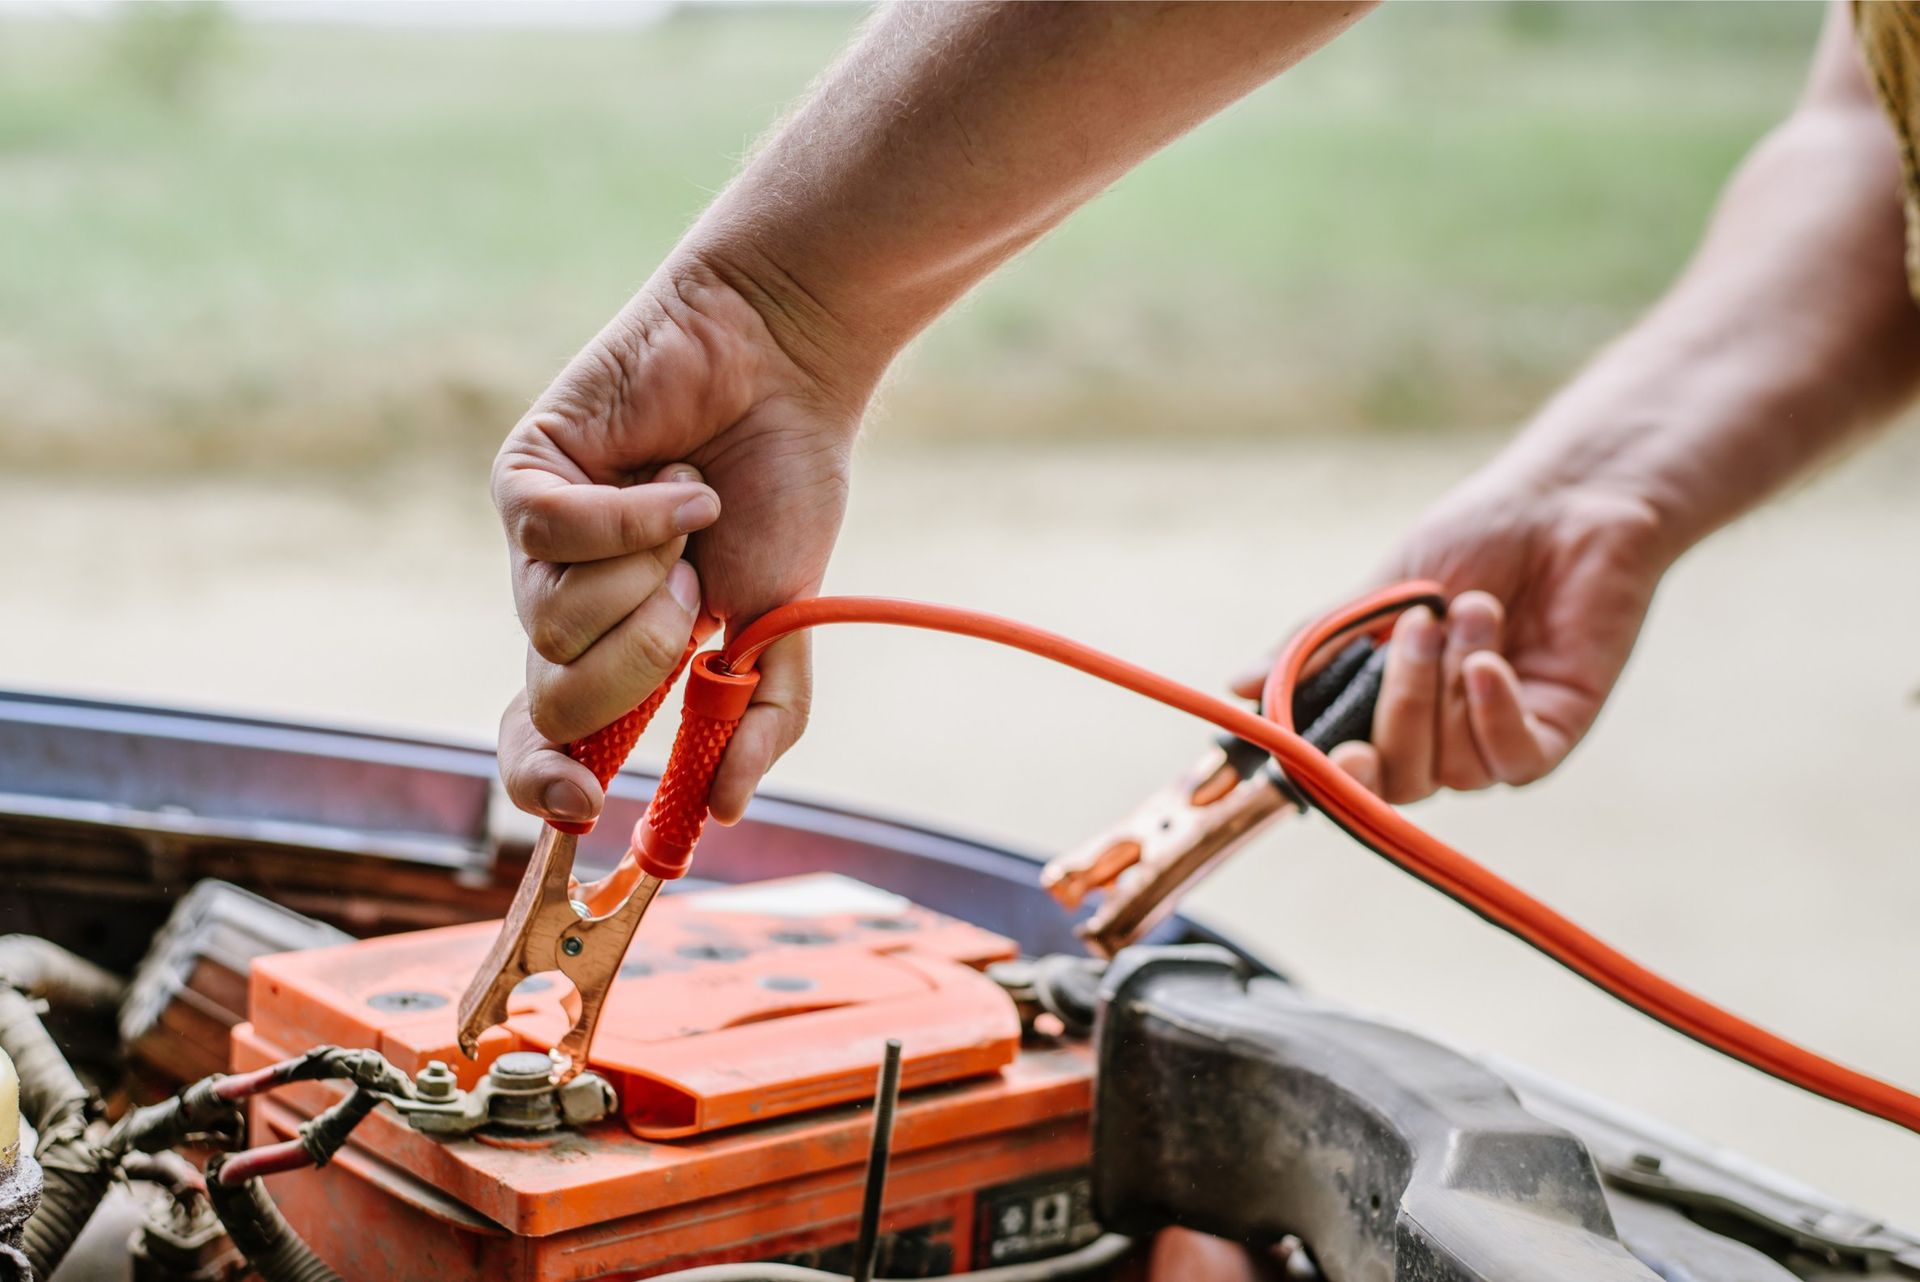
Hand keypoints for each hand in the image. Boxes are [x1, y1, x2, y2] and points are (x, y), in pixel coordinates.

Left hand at [493, 255, 867, 828]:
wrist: (784, 372)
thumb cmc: (782, 487)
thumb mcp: (783, 623)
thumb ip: (758, 716)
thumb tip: (720, 809)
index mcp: (617, 650)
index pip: (545, 740)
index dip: (548, 781)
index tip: (592, 803)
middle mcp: (567, 604)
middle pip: (556, 698)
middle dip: (642, 659)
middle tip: (693, 593)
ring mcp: (537, 543)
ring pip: (549, 620)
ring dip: (645, 575)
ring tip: (687, 514)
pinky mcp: (525, 474)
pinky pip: (552, 532)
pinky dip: (631, 518)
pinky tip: (677, 479)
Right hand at [1238, 475, 1670, 801]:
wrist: (1566, 500)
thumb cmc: (1477, 537)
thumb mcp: (1382, 592)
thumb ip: (1318, 645)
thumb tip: (1238, 685)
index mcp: (1390, 706)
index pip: (1353, 772)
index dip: (1340, 777)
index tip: (1337, 750)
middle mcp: (1441, 735)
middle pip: (1401, 778)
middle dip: (1401, 705)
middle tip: (1416, 625)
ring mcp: (1498, 736)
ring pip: (1456, 768)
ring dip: (1452, 685)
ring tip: (1472, 608)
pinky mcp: (1557, 728)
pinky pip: (1513, 759)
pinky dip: (1493, 714)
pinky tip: (1490, 661)